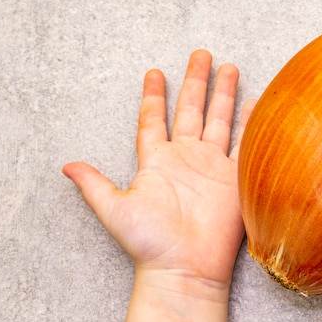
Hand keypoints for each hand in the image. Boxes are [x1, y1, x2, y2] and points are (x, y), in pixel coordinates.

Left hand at [63, 50, 255, 321]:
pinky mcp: (234, 178)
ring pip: (219, 120)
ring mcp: (212, 166)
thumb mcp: (115, 209)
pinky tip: (255, 104)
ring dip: (224, 95)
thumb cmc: (149, 242)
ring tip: (229, 68)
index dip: (154, 96)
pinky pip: (243, 145)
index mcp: (158, 160)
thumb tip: (66, 166)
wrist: (185, 267)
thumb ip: (94, 184)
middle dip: (195, 81)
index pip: (154, 120)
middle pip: (191, 110)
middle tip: (200, 54)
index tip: (154, 72)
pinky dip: (250, 124)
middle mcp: (186, 157)